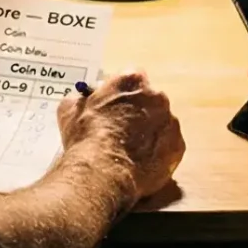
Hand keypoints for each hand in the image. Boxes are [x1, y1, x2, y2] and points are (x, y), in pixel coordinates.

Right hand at [56, 70, 183, 204]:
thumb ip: (81, 99)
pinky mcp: (177, 146)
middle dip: (138, 111)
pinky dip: (157, 152)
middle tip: (121, 128)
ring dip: (149, 132)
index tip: (115, 103)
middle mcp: (156, 96)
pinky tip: (140, 162)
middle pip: (150, 99)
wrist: (103, 171)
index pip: (132, 76)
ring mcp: (170, 122)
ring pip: (161, 123)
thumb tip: (82, 101)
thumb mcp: (69, 109)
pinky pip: (168, 146)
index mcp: (132, 80)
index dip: (122, 92)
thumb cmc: (86, 137)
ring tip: (130, 150)